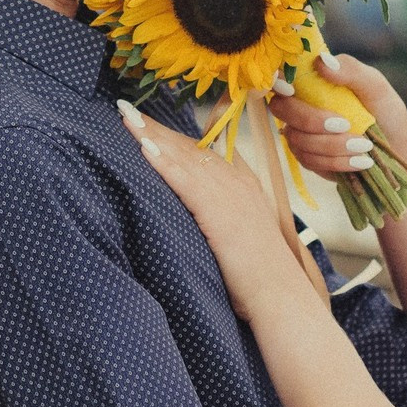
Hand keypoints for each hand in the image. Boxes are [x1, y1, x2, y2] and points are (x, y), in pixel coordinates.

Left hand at [119, 100, 315, 320]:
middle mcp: (237, 181)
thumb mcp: (243, 237)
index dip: (175, 137)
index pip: (204, 152)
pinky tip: (142, 147)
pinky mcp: (218, 209)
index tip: (150, 124)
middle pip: (190, 147)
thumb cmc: (261, 277)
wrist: (279, 295)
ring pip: (184, 156)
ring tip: (127, 118)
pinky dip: (163, 161)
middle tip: (127, 111)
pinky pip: (184, 179)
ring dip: (152, 135)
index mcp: (245, 185)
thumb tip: (201, 220)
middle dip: (157, 128)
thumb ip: (223, 219)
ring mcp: (229, 192)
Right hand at [270, 54, 406, 187]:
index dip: (277, 82)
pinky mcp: (308, 157)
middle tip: (345, 124)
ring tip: (365, 145)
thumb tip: (321, 60)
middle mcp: (300, 104)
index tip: (292, 90)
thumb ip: (350, 70)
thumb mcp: (374, 86)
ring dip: (332, 145)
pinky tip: (360, 161)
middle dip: (310, 119)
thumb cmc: (385, 111)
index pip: (281, 75)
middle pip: (280, 108)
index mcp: (312, 80)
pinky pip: (309, 160)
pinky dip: (337, 161)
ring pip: (297, 139)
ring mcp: (301, 132)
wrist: (397, 149)